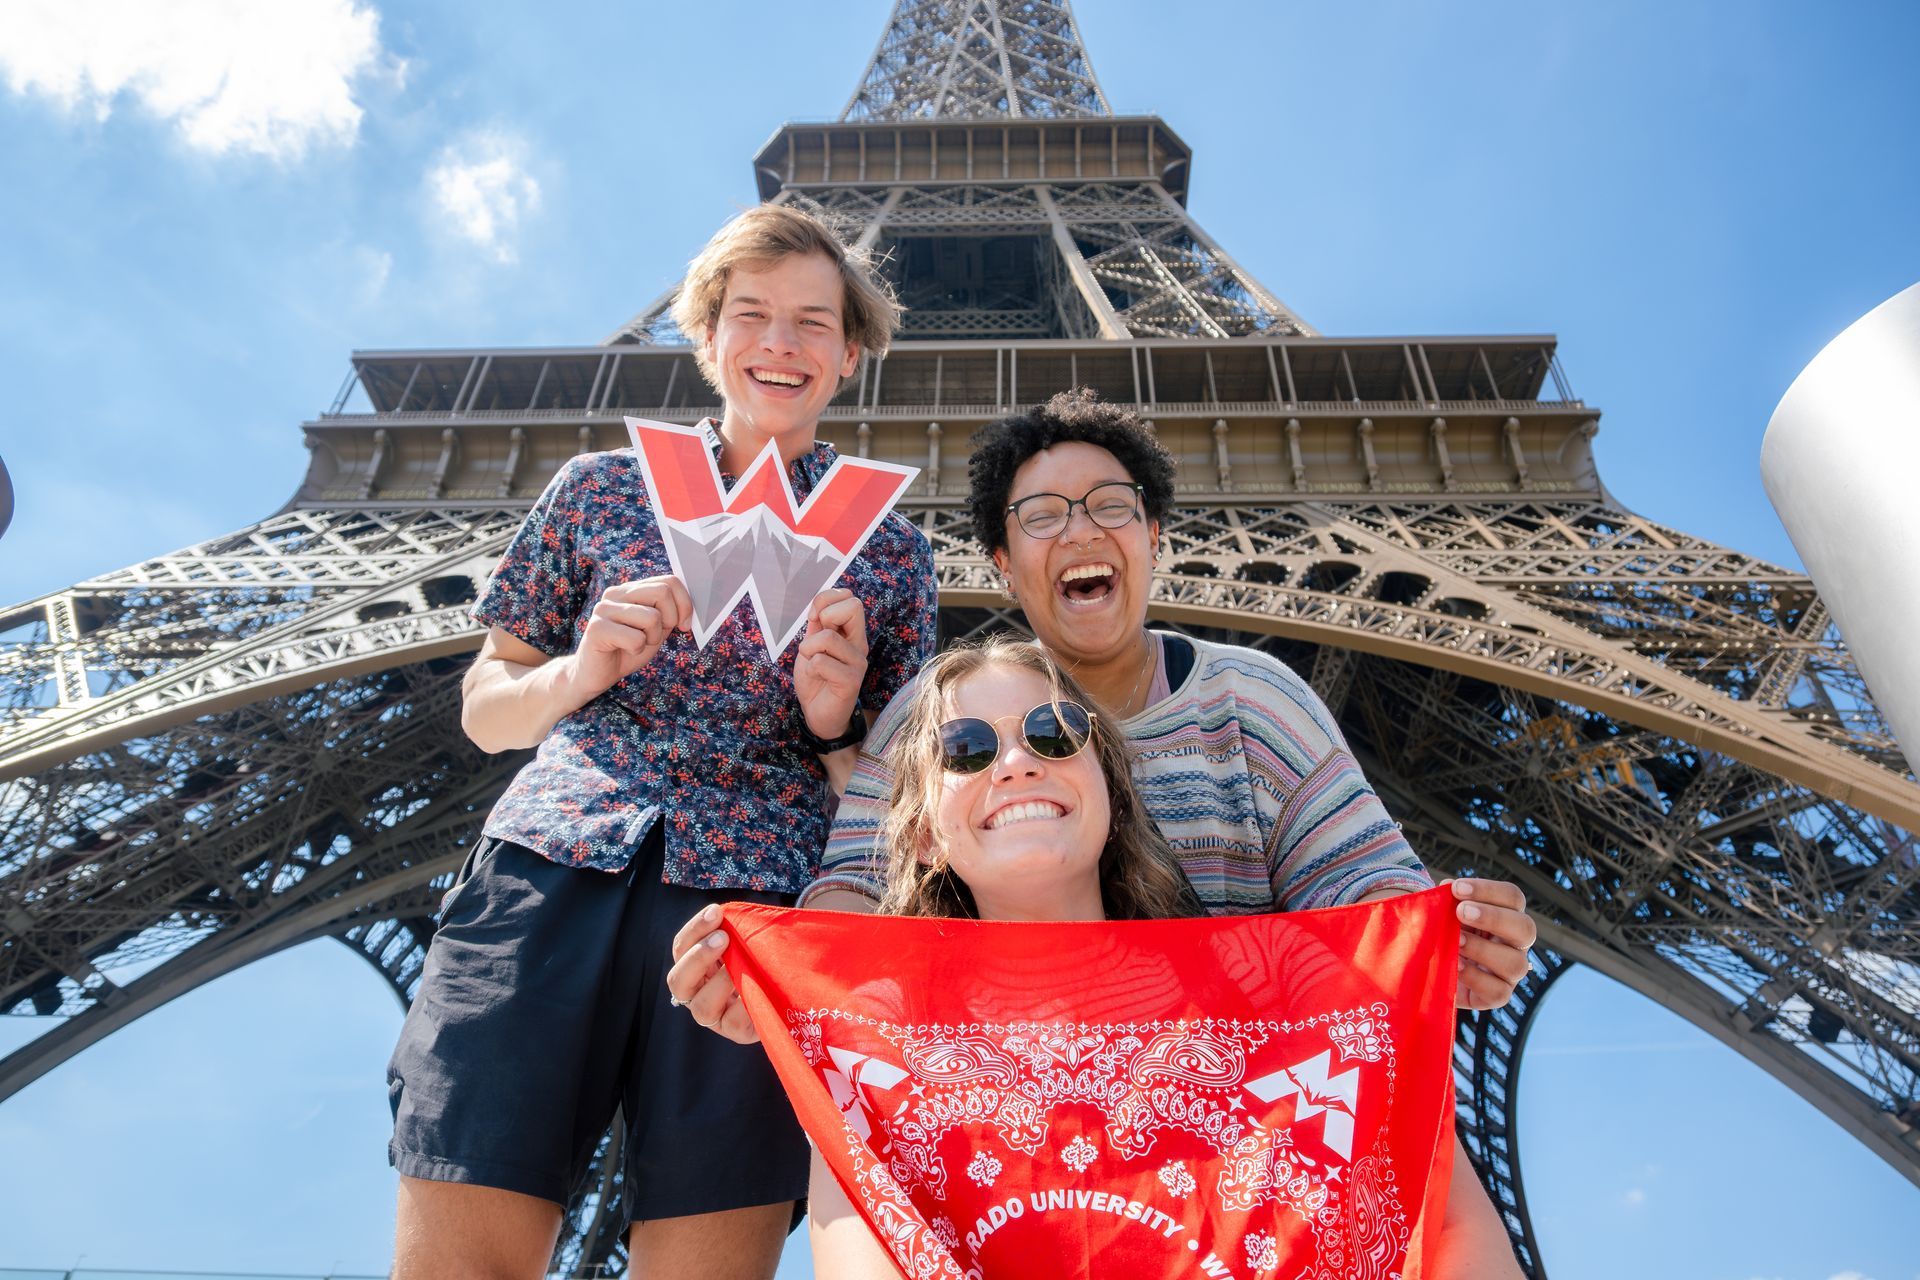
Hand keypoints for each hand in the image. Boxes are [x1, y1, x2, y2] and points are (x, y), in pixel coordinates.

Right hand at [568, 575, 692, 696]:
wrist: (597, 674)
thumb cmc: (628, 649)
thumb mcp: (655, 629)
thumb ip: (669, 614)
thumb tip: (690, 606)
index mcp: (631, 589)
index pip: (669, 581)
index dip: (685, 603)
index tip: (684, 625)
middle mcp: (616, 593)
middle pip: (662, 592)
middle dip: (670, 619)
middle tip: (657, 636)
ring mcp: (604, 609)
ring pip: (651, 617)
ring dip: (652, 638)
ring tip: (636, 644)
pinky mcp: (597, 628)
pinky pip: (635, 638)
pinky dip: (637, 649)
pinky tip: (624, 650)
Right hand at [667, 904, 760, 1044]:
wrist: (787, 992)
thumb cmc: (760, 958)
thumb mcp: (746, 943)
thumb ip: (738, 930)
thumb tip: (737, 914)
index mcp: (694, 967)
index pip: (681, 948)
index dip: (695, 930)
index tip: (716, 912)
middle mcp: (696, 994)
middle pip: (677, 981)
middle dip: (698, 957)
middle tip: (723, 937)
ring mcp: (714, 1017)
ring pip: (702, 1007)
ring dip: (720, 983)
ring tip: (741, 966)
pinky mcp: (736, 1032)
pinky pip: (734, 1022)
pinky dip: (744, 1004)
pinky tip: (758, 989)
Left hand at [793, 588, 867, 739]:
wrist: (817, 713)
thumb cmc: (816, 678)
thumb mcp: (812, 645)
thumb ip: (818, 625)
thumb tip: (820, 605)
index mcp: (851, 633)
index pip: (850, 598)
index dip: (826, 600)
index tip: (814, 619)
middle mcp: (859, 644)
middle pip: (854, 606)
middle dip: (825, 617)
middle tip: (817, 638)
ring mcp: (858, 662)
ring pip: (828, 638)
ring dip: (809, 649)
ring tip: (811, 664)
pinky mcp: (851, 681)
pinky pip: (821, 662)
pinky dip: (810, 668)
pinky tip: (817, 678)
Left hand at [1449, 878, 1536, 1009]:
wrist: (1429, 971)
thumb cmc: (1441, 934)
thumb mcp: (1442, 915)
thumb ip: (1446, 902)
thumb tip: (1446, 888)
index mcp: (1506, 916)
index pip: (1512, 897)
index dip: (1488, 890)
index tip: (1456, 888)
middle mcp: (1515, 944)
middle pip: (1526, 928)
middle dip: (1493, 917)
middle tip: (1461, 912)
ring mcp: (1510, 972)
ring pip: (1516, 963)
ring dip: (1483, 949)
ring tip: (1456, 942)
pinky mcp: (1497, 996)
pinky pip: (1499, 992)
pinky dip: (1476, 978)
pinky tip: (1456, 965)